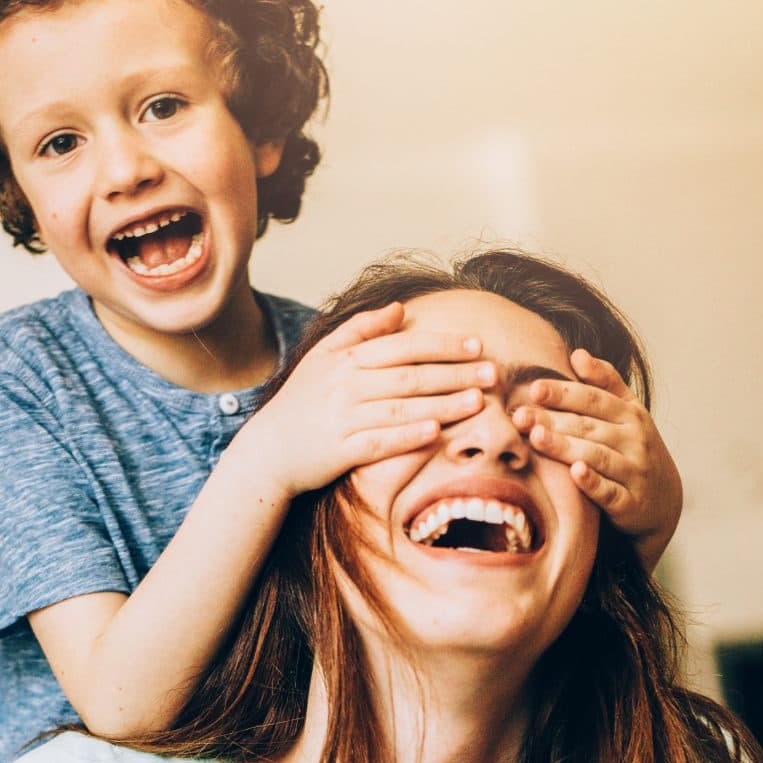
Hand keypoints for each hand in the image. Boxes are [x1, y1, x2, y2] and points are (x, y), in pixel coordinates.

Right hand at [239, 302, 495, 501]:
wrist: (269, 449)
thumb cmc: (303, 401)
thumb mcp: (324, 356)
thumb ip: (361, 329)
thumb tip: (400, 310)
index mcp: (347, 358)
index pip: (403, 346)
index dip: (442, 345)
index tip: (477, 345)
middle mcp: (346, 385)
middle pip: (410, 376)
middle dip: (455, 373)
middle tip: (493, 373)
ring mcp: (343, 419)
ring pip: (402, 409)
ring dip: (443, 405)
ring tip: (479, 402)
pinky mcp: (341, 452)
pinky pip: (381, 443)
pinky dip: (408, 437)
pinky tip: (437, 434)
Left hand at [509, 351, 682, 571]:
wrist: (664, 500)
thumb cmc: (636, 449)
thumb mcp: (630, 412)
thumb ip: (606, 382)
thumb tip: (576, 353)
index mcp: (631, 414)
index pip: (594, 399)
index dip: (564, 393)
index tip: (534, 388)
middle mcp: (635, 440)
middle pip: (589, 426)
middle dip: (553, 419)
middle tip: (520, 415)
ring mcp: (634, 471)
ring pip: (597, 455)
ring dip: (566, 446)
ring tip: (537, 437)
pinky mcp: (630, 503)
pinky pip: (610, 492)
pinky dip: (594, 482)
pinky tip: (575, 472)